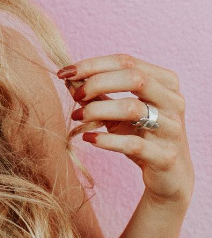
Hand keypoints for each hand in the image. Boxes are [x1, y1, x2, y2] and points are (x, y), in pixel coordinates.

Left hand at [57, 54, 193, 207]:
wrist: (168, 175)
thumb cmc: (140, 136)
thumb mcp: (116, 112)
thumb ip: (96, 94)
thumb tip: (68, 78)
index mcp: (164, 82)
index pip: (126, 61)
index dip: (92, 65)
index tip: (64, 72)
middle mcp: (173, 101)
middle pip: (135, 78)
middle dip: (97, 83)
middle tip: (75, 96)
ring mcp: (172, 128)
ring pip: (133, 109)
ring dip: (97, 110)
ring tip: (78, 117)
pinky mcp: (166, 156)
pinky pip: (133, 144)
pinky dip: (106, 139)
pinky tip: (89, 138)